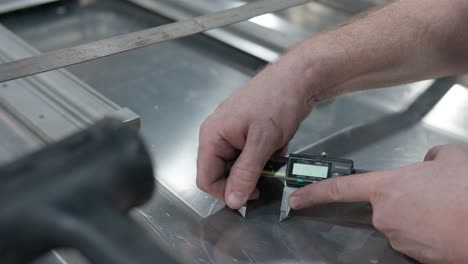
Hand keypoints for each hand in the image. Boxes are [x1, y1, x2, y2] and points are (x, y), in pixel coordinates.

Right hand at [197, 60, 312, 208]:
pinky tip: (275, 148)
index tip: (248, 196)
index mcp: (212, 134)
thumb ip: (246, 172)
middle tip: (265, 178)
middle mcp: (217, 134)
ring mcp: (231, 133)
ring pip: (236, 166)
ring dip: (255, 168)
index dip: (225, 192)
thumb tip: (233, 200)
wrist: (298, 78)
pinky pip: (248, 156)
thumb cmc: (277, 98)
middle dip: (242, 179)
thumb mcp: (263, 141)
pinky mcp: (245, 133)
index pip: (205, 178)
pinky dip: (262, 158)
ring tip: (272, 157)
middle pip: (220, 173)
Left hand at [289, 144, 467, 262]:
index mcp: (385, 187)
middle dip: (404, 200)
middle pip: (384, 205)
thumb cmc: (466, 192)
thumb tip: (429, 162)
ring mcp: (397, 237)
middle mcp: (384, 215)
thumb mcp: (448, 158)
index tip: (297, 200)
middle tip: (432, 196)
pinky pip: (413, 239)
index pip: (339, 188)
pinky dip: (426, 232)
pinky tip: (444, 223)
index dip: (314, 193)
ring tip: (444, 209)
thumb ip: (430, 157)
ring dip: (417, 216)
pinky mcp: (412, 255)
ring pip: (401, 223)